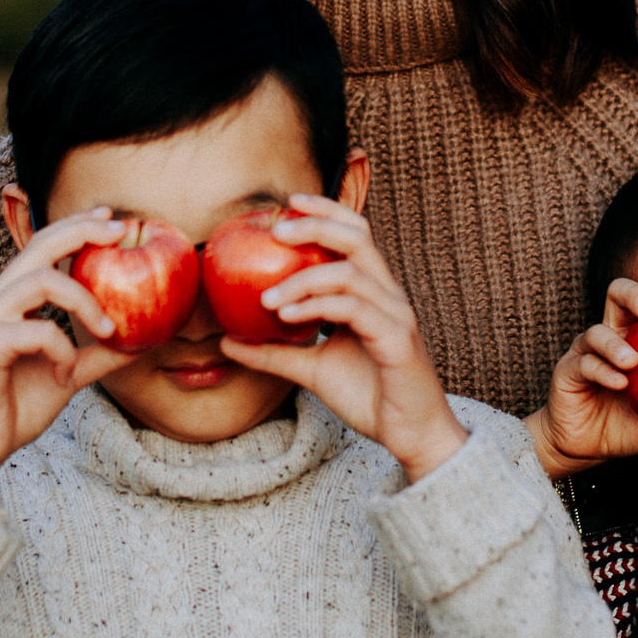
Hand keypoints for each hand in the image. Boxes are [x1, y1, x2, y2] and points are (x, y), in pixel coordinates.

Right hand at [0, 210, 137, 504]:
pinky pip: (39, 330)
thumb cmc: (16, 406)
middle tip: (120, 232)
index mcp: (11, 297)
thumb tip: (142, 340)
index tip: (113, 218)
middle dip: (83, 231)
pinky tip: (65, 374)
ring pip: (43, 281)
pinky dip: (63, 349)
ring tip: (108, 328)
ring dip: (85, 301)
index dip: (78, 225)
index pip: (44, 244)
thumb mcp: (69, 373)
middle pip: (40, 244)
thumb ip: (99, 353)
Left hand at [218, 195, 467, 482]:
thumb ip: (275, 352)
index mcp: (374, 293)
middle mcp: (388, 296)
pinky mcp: (397, 342)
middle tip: (275, 231)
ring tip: (265, 298)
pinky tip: (288, 315)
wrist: (409, 436)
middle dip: (316, 226)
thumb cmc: (369, 396)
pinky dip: (317, 306)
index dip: (327, 211)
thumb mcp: (311, 369)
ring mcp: (396, 316)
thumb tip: (228, 340)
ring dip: (302, 279)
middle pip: (358, 238)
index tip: (290, 201)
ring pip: (350, 274)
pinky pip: (355, 310)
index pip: (355, 235)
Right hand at [526, 278, 637, 478]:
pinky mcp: (568, 371)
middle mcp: (613, 335)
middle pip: (619, 294)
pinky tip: (618, 383)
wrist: (588, 448)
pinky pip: (585, 363)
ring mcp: (587, 352)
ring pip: (597, 331)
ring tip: (633, 362)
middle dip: (637, 294)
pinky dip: (602, 370)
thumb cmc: (629, 427)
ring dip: (616, 344)